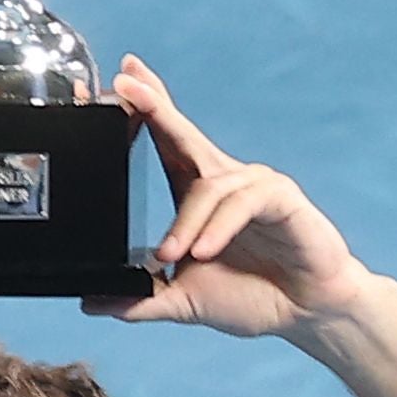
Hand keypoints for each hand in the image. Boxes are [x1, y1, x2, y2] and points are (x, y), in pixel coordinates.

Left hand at [112, 61, 379, 341]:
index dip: (139, 110)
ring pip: (208, 186)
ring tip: (170, 256)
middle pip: (183, 133)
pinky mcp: (280, 197)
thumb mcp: (183, 301)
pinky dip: (218, 226)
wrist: (306, 312)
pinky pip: (242, 203)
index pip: (163, 140)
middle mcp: (222, 179)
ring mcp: (253, 183)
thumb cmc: (252, 296)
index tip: (106, 86)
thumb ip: (140, 300)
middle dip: (153, 105)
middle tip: (123, 84)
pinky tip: (204, 251)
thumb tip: (90, 302)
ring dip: (185, 221)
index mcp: (196, 192)